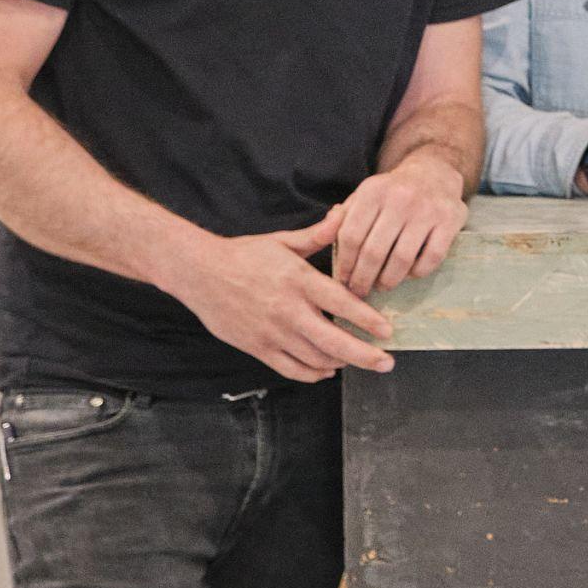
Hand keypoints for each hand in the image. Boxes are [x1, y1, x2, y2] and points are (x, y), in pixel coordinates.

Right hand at [167, 207, 395, 382]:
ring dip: (341, 363)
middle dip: (365, 355)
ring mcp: (272, 333)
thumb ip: (318, 234)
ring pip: (315, 359)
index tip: (387, 332)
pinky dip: (313, 374)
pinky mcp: (257, 348)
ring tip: (358, 360)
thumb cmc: (244, 255)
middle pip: (333, 341)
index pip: (342, 304)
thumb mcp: (283, 241)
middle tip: (386, 362)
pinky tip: (327, 370)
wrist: (199, 272)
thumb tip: (344, 213)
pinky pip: (291, 369)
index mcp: (299, 280)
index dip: (367, 320)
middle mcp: (288, 310)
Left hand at [335, 152, 468, 297]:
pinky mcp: (450, 221)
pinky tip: (409, 274)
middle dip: (363, 279)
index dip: (345, 264)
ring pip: (402, 259)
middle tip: (359, 292)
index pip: (351, 236)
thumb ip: (341, 218)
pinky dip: (417, 272)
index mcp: (373, 191)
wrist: (434, 172)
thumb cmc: (392, 192)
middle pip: (374, 251)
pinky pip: (431, 258)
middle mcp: (400, 198)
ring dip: (388, 280)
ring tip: (382, 287)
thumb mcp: (363, 196)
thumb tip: (319, 239)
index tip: (342, 281)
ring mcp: (427, 210)